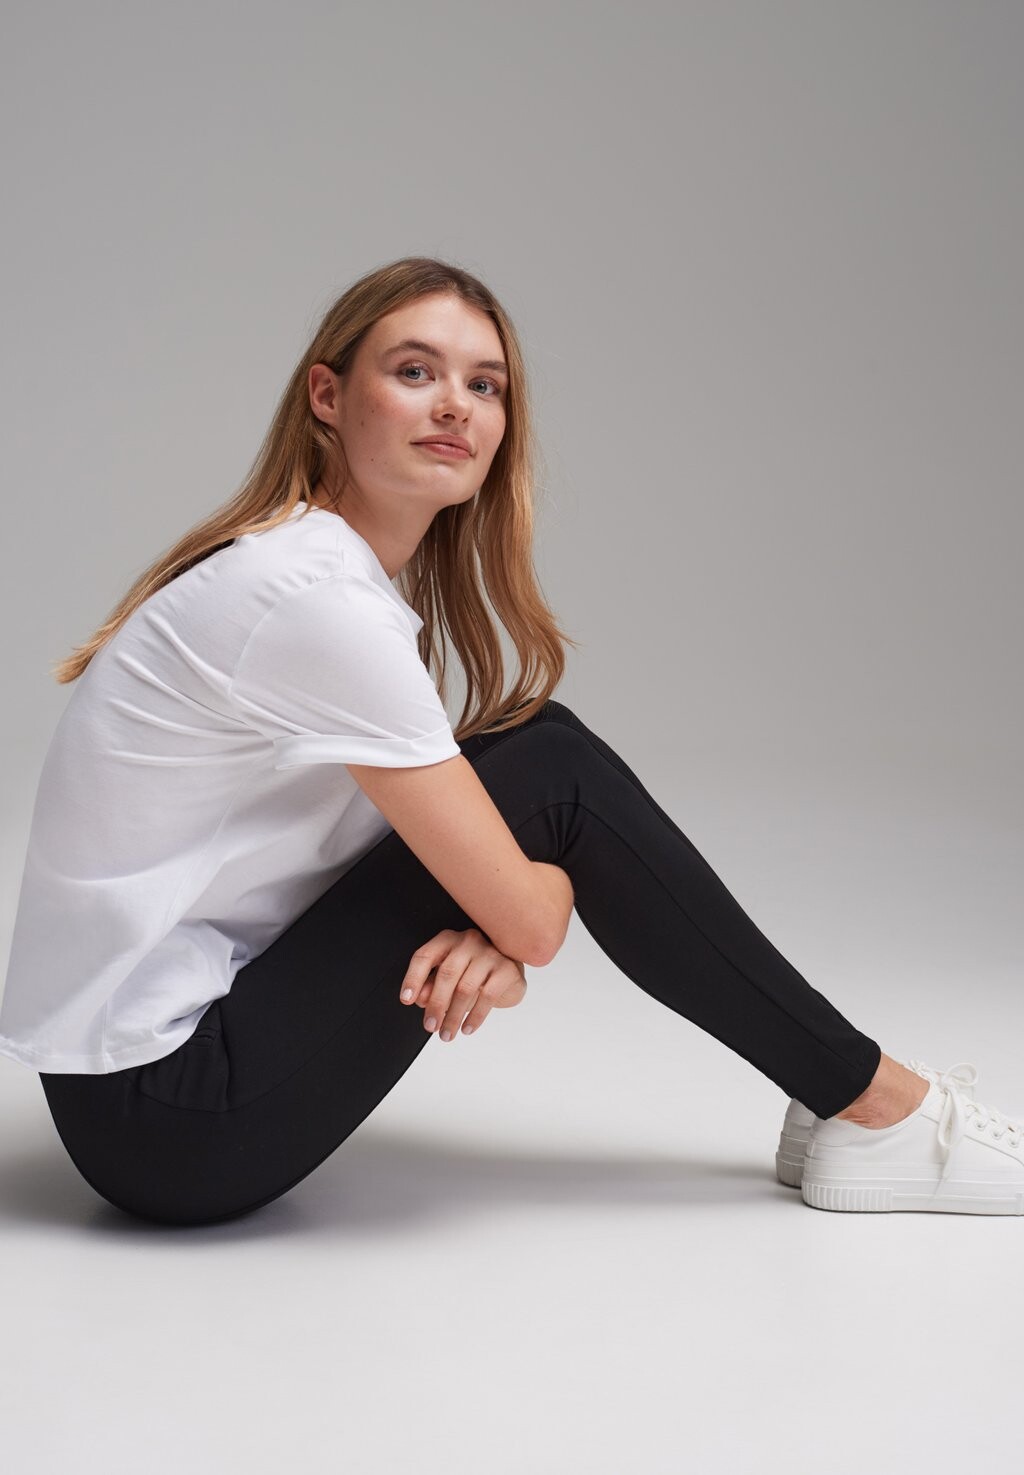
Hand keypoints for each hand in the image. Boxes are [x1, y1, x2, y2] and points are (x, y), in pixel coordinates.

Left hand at [398, 928, 527, 1041]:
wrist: (508, 973)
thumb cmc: (473, 974)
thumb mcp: (448, 979)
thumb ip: (431, 986)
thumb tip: (421, 999)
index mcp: (448, 940)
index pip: (425, 956)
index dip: (413, 978)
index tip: (406, 1000)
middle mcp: (468, 941)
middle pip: (446, 974)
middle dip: (436, 1005)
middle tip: (430, 1026)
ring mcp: (489, 953)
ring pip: (465, 988)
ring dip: (453, 1016)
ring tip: (447, 1033)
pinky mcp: (506, 969)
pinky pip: (487, 996)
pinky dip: (475, 1016)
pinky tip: (467, 1028)